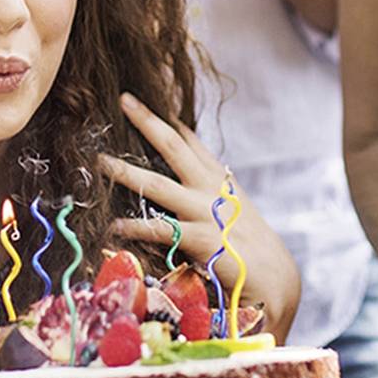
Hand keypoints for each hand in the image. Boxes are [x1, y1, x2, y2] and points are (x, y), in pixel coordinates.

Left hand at [99, 90, 300, 336]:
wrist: (277, 280)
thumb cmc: (251, 251)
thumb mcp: (234, 213)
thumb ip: (212, 195)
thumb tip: (189, 183)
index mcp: (220, 181)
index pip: (192, 142)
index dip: (171, 119)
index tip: (150, 97)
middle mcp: (212, 189)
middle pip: (175, 147)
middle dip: (149, 121)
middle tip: (125, 99)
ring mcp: (207, 212)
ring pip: (158, 184)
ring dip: (126, 172)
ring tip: (100, 161)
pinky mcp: (201, 239)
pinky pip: (160, 230)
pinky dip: (133, 227)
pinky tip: (113, 225)